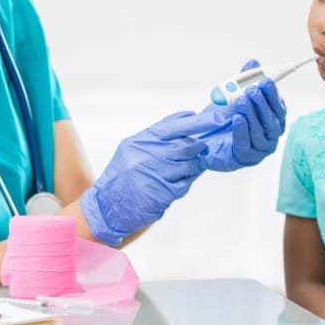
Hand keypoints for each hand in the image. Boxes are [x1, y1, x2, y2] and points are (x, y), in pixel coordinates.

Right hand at [80, 110, 219, 245]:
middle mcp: (148, 156)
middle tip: (202, 146)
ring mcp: (155, 175)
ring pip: (189, 165)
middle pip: (187, 145)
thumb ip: (159, 135)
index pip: (176, 125)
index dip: (199, 121)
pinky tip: (172, 184)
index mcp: (142, 141)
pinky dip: (183, 183)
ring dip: (191, 167)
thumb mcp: (134, 148)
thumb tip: (189, 119)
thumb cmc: (123, 174)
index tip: (218, 118)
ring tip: (178, 170)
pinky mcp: (162, 194)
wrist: (107, 207)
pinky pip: (185, 184)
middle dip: (199, 146)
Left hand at [200, 60, 286, 171]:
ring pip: (261, 132)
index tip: (266, 82)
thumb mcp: (233, 95)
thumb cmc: (223, 118)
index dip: (273, 95)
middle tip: (252, 90)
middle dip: (262, 103)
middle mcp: (269, 135)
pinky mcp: (245, 157)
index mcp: (272, 119)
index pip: (278, 107)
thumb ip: (244, 80)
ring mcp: (259, 148)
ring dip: (252, 115)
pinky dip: (242, 130)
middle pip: (272, 120)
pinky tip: (238, 118)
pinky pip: (246, 143)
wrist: (203, 138)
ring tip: (242, 101)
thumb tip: (253, 63)